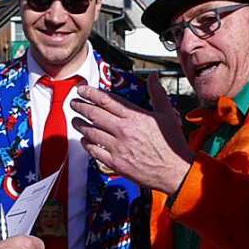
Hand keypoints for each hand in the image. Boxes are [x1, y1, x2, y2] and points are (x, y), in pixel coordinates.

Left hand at [69, 73, 194, 194]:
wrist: (175, 171)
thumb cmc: (172, 144)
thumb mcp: (167, 114)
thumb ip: (157, 93)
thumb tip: (153, 77)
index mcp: (135, 117)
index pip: (106, 100)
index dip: (90, 93)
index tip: (81, 90)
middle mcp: (124, 130)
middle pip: (94, 114)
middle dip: (80, 106)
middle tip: (74, 103)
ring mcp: (118, 147)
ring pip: (91, 132)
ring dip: (80, 124)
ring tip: (75, 120)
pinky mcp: (116, 163)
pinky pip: (94, 151)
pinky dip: (87, 144)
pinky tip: (84, 140)